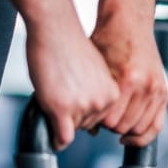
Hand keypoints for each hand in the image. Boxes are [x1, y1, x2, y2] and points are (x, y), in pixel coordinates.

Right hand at [25, 20, 119, 150]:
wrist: (56, 28)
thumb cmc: (71, 46)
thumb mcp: (95, 72)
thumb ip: (99, 94)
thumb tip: (97, 127)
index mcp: (114, 93)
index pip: (103, 118)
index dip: (86, 110)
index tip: (76, 98)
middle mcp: (103, 102)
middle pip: (88, 125)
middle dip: (74, 115)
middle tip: (62, 93)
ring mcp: (84, 106)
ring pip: (72, 129)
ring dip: (62, 119)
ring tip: (55, 93)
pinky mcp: (63, 109)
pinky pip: (63, 137)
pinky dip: (57, 140)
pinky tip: (52, 136)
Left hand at [91, 7, 167, 146]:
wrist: (129, 23)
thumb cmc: (109, 40)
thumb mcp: (95, 68)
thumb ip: (94, 98)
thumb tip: (90, 128)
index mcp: (128, 79)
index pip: (110, 121)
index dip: (96, 123)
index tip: (89, 118)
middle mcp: (146, 86)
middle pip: (124, 126)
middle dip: (109, 126)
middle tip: (100, 118)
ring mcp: (157, 90)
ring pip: (140, 128)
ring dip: (125, 129)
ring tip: (114, 121)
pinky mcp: (163, 92)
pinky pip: (156, 125)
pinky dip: (143, 134)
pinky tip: (131, 134)